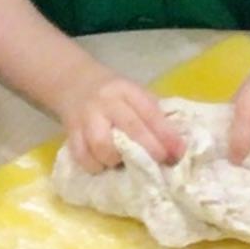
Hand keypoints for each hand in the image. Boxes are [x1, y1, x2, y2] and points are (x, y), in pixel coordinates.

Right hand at [60, 74, 185, 172]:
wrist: (74, 83)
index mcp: (127, 90)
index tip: (178, 153)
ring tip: (121, 163)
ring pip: (102, 144)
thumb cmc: (114, 94)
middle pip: (130, 127)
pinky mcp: (71, 132)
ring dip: (116, 159)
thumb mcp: (134, 95)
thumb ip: (153, 116)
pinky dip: (94, 165)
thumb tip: (176, 148)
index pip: (149, 112)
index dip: (166, 134)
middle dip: (149, 149)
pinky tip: (102, 165)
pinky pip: (81, 155)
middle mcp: (106, 102)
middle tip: (159, 164)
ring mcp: (86, 117)